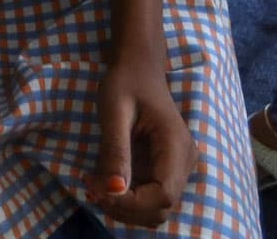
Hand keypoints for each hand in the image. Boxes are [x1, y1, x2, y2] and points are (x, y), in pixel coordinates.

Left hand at [90, 56, 194, 226]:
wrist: (138, 67)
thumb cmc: (126, 82)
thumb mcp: (113, 110)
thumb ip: (115, 150)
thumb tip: (114, 190)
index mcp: (176, 145)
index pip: (164, 195)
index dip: (132, 203)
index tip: (100, 189)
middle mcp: (184, 161)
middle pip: (160, 208)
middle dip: (124, 207)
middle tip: (91, 186)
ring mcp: (177, 167)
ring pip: (154, 209)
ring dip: (123, 207)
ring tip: (95, 183)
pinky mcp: (165, 170)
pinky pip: (148, 197)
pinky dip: (125, 198)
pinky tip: (103, 180)